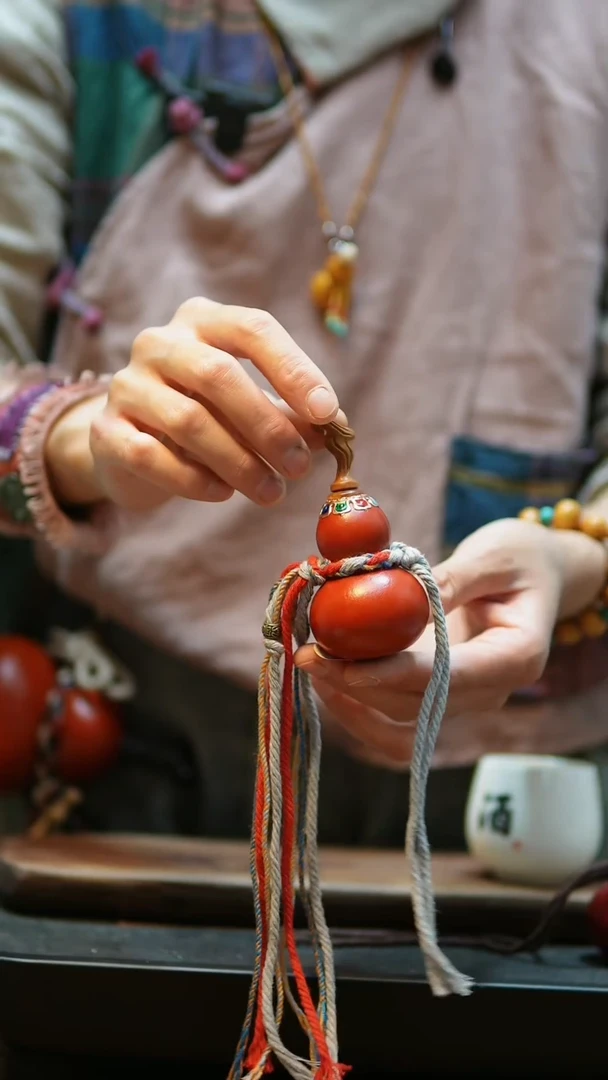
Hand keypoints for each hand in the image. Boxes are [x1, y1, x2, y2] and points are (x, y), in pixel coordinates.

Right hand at [46, 298, 339, 509]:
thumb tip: (336, 430)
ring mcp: (127, 384)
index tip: (327, 414)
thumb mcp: (252, 407)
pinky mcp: (107, 431)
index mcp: (203, 321)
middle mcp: (160, 343)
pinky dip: (195, 480)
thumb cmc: (207, 416)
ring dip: (239, 463)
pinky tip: (223, 494)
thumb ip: (293, 414)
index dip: (294, 371)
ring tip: (271, 492)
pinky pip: (153, 456)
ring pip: (188, 421)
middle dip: (268, 426)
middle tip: (299, 468)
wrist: (131, 443)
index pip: (253, 329)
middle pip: (219, 374)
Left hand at [295, 518, 607, 768]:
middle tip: (307, 653)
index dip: (392, 674)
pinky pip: (397, 716)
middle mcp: (492, 690)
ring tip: (309, 661)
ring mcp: (466, 699)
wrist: (541, 575)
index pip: (447, 678)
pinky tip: (326, 675)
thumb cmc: (523, 558)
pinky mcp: (441, 696)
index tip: (342, 663)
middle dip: (358, 685)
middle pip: (417, 706)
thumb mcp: (494, 555)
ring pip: (401, 719)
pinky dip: (359, 704)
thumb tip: (399, 591)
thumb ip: (451, 578)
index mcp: (516, 657)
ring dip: (351, 698)